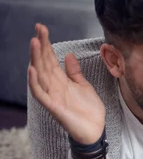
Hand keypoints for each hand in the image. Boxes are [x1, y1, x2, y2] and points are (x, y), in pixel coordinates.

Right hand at [28, 24, 105, 143]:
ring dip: (36, 59)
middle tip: (38, 29)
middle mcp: (54, 86)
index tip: (42, 28)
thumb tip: (68, 55)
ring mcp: (52, 96)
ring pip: (40, 75)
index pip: (50, 58)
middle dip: (41, 46)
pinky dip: (35, 82)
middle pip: (44, 63)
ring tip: (34, 43)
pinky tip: (32, 70)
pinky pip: (40, 94)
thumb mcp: (83, 86)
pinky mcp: (53, 107)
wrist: (95, 130)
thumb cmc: (88, 110)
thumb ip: (74, 72)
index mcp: (61, 80)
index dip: (46, 44)